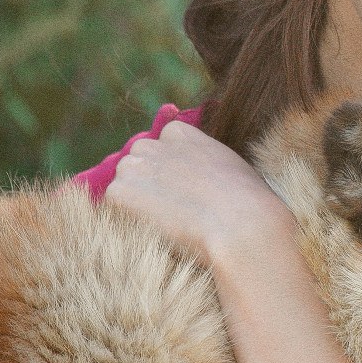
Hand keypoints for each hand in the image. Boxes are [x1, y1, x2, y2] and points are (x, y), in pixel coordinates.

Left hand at [104, 121, 293, 263]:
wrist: (240, 224)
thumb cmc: (247, 201)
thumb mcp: (230, 165)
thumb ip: (204, 160)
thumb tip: (200, 177)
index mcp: (181, 133)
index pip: (162, 143)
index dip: (171, 167)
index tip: (185, 187)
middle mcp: (153, 143)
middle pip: (139, 160)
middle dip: (149, 181)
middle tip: (173, 208)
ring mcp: (133, 166)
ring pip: (124, 182)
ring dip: (137, 200)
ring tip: (168, 222)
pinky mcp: (119, 192)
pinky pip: (114, 205)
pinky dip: (129, 219)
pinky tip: (157, 229)